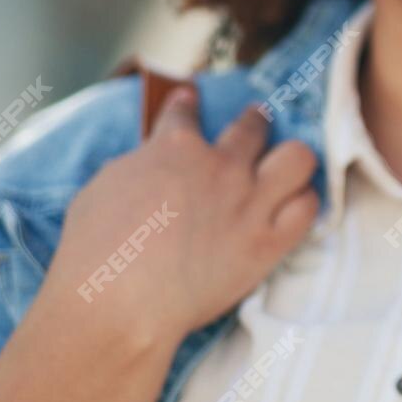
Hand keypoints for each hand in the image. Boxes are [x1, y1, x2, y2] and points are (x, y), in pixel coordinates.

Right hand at [41, 86, 319, 346]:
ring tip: (287, 161)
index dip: (187, 102)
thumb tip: (146, 163)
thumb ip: (134, 169)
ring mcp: (249, 203)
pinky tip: (295, 206)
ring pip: (298, 157)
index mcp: (172, 148)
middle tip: (255, 120)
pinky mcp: (269, 241)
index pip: (184, 111)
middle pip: (253, 126)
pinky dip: (303, 203)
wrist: (118, 303)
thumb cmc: (94, 251)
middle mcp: (220, 166)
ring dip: (292, 157)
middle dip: (254, 119)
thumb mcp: (101, 189)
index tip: (190, 97)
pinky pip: (308, 208)